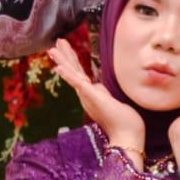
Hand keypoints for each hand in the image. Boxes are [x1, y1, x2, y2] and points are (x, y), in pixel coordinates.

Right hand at [48, 39, 145, 159]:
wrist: (127, 136)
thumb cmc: (122, 120)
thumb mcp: (110, 101)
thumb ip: (101, 93)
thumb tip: (97, 85)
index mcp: (90, 94)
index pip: (78, 73)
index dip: (71, 60)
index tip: (64, 47)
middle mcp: (85, 95)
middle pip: (73, 71)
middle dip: (65, 56)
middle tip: (55, 43)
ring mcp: (88, 97)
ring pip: (73, 74)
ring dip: (63, 61)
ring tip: (53, 49)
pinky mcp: (93, 98)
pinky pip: (78, 84)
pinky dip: (68, 75)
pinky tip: (59, 67)